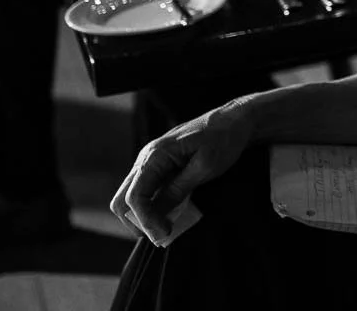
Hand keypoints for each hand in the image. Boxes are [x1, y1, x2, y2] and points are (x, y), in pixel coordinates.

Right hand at [109, 100, 253, 242]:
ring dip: (144, 216)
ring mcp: (150, 162)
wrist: (234, 120)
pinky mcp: (158, 167)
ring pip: (131, 197)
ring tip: (166, 228)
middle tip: (161, 235)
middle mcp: (146, 158)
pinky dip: (152, 207)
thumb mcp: (205, 167)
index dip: (146, 220)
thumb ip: (179, 190)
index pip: (135, 196)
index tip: (165, 233)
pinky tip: (170, 214)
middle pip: (122, 199)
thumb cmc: (223, 139)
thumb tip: (158, 214)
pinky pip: (146, 191)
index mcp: (155, 155)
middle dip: (138, 222)